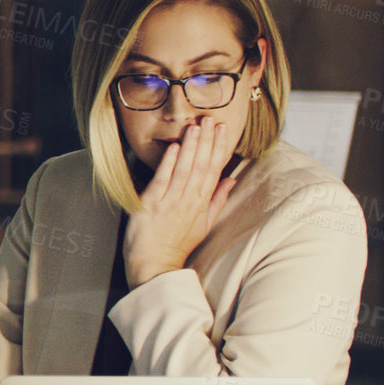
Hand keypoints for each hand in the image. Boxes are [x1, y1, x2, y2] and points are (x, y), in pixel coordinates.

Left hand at [122, 117, 238, 288]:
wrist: (155, 265)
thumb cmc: (177, 245)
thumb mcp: (204, 224)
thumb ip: (217, 200)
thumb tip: (231, 180)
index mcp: (202, 203)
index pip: (214, 170)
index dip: (219, 148)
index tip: (224, 129)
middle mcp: (189, 200)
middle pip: (202, 166)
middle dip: (208, 141)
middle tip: (212, 119)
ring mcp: (171, 202)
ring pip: (185, 170)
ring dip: (191, 147)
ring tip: (197, 127)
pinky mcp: (152, 205)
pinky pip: (163, 180)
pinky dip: (169, 163)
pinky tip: (174, 147)